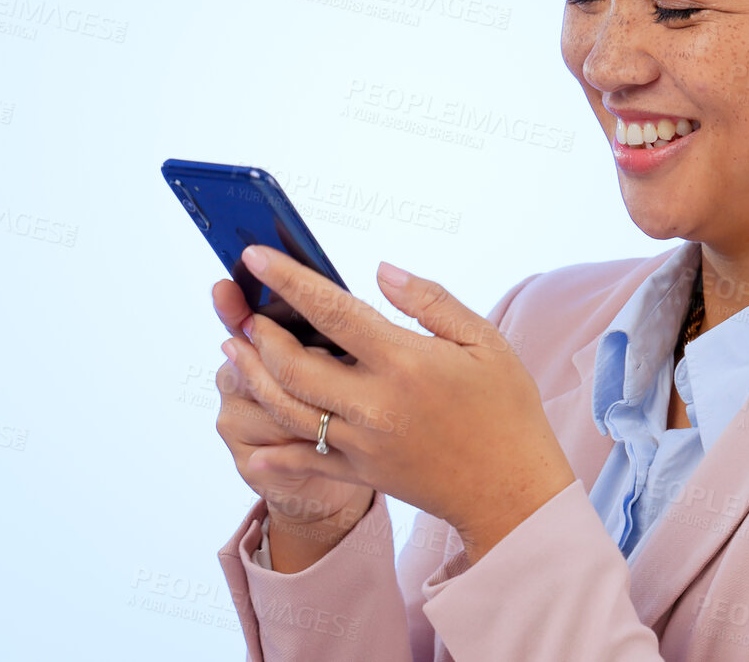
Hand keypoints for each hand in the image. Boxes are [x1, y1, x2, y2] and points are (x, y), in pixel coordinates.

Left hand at [234, 244, 574, 559]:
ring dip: (254, 378)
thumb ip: (431, 301)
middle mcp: (375, 404)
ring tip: (234, 351)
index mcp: (405, 361)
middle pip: (293, 364)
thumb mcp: (485, 341)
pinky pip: (306, 463)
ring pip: (288, 410)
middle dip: (259, 334)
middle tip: (242, 312)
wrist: (513, 490)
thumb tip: (381, 270)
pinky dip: (274, 458)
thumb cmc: (505, 408)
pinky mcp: (362, 474)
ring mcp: (364, 443)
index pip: (332, 310)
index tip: (255, 257)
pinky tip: (251, 450)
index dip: (288, 279)